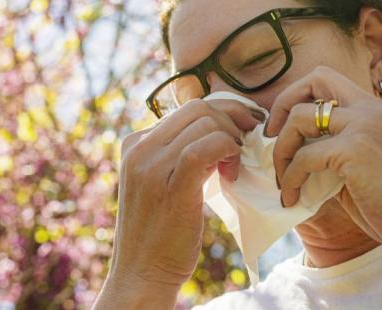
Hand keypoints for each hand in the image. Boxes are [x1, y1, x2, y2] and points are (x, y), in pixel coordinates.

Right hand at [108, 99, 259, 288]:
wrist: (142, 273)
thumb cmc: (160, 231)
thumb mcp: (161, 182)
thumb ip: (178, 154)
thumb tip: (218, 130)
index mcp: (135, 143)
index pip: (187, 108)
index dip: (222, 114)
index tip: (242, 130)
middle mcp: (138, 148)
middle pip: (198, 108)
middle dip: (232, 120)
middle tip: (246, 144)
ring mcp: (150, 165)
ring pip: (205, 123)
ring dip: (232, 139)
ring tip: (234, 167)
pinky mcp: (170, 185)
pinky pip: (206, 147)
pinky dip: (228, 150)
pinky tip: (231, 172)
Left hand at [265, 65, 381, 256]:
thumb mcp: (365, 165)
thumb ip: (335, 151)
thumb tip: (296, 156)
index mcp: (374, 109)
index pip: (326, 78)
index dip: (297, 96)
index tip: (283, 129)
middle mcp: (369, 109)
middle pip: (312, 79)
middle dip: (282, 107)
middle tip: (271, 141)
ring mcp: (363, 126)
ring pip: (299, 118)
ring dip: (280, 150)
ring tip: (282, 179)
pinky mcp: (355, 150)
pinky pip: (304, 156)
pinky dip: (290, 178)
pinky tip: (293, 198)